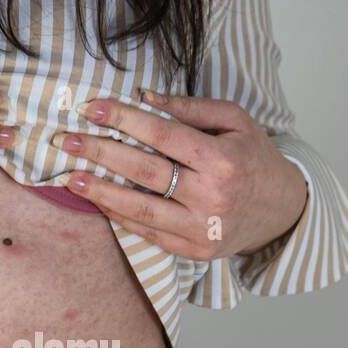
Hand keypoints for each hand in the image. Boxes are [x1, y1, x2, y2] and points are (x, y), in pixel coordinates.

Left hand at [53, 90, 307, 260]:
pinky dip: (119, 216)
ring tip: (70, 177)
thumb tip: (143, 97)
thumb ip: (190, 108)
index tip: (90, 108)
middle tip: (66, 141)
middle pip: (144, 171)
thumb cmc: (252, 158)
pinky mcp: (194, 250)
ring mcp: (201, 228)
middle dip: (100, 153)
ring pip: (140, 208)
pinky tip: (97, 200)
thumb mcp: (235, 121)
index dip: (123, 120)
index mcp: (222, 159)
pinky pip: (148, 232)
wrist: (281, 209)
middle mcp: (211, 196)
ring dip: (100, 192)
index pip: (162, 135)